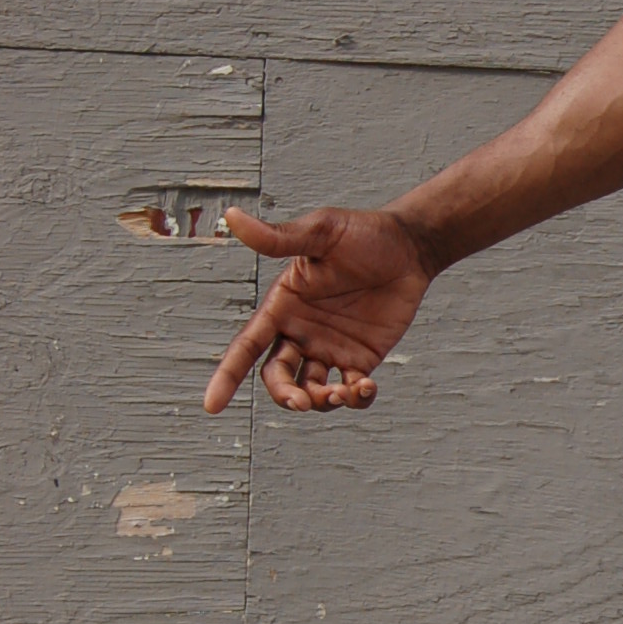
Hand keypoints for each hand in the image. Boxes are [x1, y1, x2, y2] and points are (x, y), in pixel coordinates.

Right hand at [203, 206, 437, 415]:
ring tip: (341, 393)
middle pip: (277, 377)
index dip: (228, 376)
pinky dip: (355, 399)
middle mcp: (300, 332)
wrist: (411, 247)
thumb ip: (278, 237)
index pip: (246, 346)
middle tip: (301, 401)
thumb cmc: (363, 234)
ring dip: (320, 401)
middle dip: (284, 395)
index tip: (211, 406)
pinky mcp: (361, 359)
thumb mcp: (320, 233)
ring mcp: (330, 348)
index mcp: (282, 306)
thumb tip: (231, 217)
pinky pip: (351, 391)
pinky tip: (366, 388)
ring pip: (311, 391)